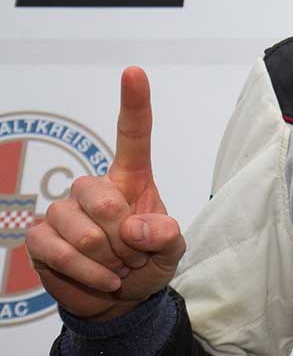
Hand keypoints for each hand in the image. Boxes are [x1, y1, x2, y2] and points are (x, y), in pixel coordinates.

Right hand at [24, 67, 184, 319]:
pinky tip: (101, 278)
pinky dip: (84, 271)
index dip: (134, 103)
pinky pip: (57, 250)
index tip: (134, 72)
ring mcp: (64, 211)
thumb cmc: (147, 261)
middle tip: (132, 255)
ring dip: (106, 259)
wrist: (120, 298)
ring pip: (79, 229)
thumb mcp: (171, 251)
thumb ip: (166, 236)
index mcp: (132, 178)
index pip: (133, 135)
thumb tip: (135, 226)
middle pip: (101, 198)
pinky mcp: (41, 237)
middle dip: (123, 238)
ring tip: (117, 267)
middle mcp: (94, 188)